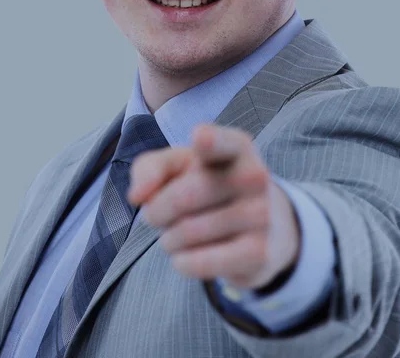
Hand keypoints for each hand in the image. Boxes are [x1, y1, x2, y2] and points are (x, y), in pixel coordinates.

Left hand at [127, 123, 300, 289]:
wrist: (260, 225)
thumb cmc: (207, 185)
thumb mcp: (179, 166)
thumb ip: (150, 168)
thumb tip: (137, 196)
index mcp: (237, 147)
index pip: (223, 142)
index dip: (209, 140)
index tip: (199, 137)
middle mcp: (255, 176)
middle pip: (184, 195)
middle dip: (156, 211)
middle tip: (155, 215)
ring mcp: (261, 215)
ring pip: (188, 231)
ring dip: (168, 239)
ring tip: (175, 236)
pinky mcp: (259, 252)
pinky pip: (202, 262)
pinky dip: (182, 262)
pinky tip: (185, 257)